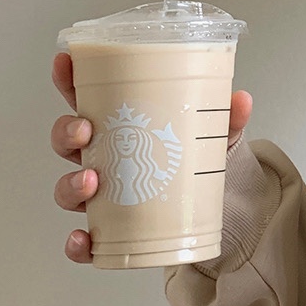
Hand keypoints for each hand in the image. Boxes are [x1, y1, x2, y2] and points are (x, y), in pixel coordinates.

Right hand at [52, 51, 253, 262]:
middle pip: (67, 142)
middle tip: (85, 130)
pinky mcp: (110, 232)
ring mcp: (103, 196)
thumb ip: (227, 118)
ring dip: (71, 183)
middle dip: (66, 133)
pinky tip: (85, 238)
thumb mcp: (216, 136)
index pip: (85, 98)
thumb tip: (241, 99)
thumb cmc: (202, 164)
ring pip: (68, 188)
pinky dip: (77, 243)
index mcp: (121, 127)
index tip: (65, 63)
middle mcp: (104, 159)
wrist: (220, 213)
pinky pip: (82, 241)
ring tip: (92, 181)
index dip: (68, 80)